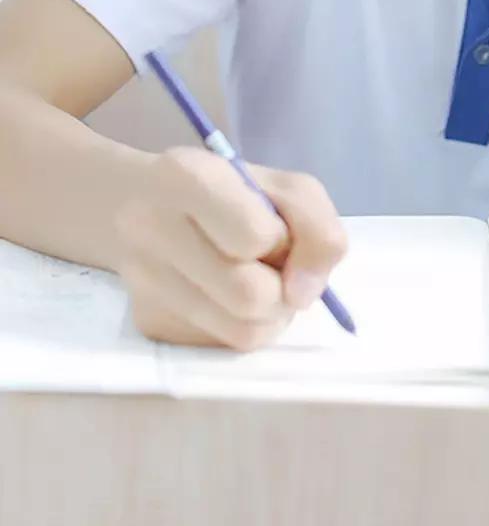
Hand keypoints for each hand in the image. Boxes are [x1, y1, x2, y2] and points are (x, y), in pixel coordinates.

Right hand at [114, 147, 347, 349]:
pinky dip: (244, 326)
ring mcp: (146, 282)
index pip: (255, 237)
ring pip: (243, 334)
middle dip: (282, 288)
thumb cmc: (224, 188)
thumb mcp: (280, 184)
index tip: (274, 231)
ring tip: (257, 280)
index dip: (280, 240)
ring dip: (270, 314)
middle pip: (251, 297)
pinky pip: (223, 347)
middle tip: (274, 265)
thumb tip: (305, 295)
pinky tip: (228, 297)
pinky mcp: (148, 323)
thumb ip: (314, 225)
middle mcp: (153, 229)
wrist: (138, 203)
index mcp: (188, 178)